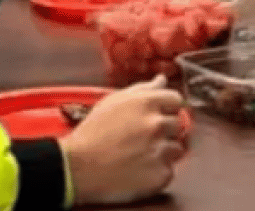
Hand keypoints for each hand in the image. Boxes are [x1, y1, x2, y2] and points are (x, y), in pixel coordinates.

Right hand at [61, 75, 186, 205]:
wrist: (77, 168)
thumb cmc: (91, 134)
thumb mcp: (112, 102)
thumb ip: (142, 89)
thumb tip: (161, 80)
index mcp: (147, 103)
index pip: (176, 100)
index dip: (167, 109)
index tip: (157, 117)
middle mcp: (157, 125)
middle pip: (177, 124)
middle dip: (164, 131)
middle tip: (142, 139)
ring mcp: (160, 150)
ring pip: (176, 148)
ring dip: (163, 152)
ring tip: (138, 156)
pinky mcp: (160, 175)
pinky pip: (169, 171)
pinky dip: (157, 172)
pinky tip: (139, 170)